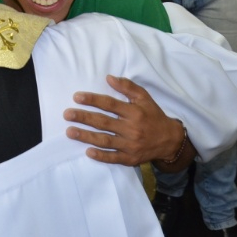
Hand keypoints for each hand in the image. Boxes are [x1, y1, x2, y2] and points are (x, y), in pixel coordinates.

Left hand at [63, 75, 184, 165]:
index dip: (93, 100)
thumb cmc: (154, 116)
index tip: (77, 97)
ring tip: (70, 131)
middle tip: (67, 114)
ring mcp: (130, 145)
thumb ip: (127, 87)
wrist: (169, 140)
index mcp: (134, 112)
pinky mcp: (130, 158)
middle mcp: (131, 128)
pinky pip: (113, 157)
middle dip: (84, 118)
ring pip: (105, 140)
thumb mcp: (144, 98)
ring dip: (86, 136)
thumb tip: (109, 77)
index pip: (110, 104)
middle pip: (103, 122)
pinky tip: (88, 152)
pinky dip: (101, 156)